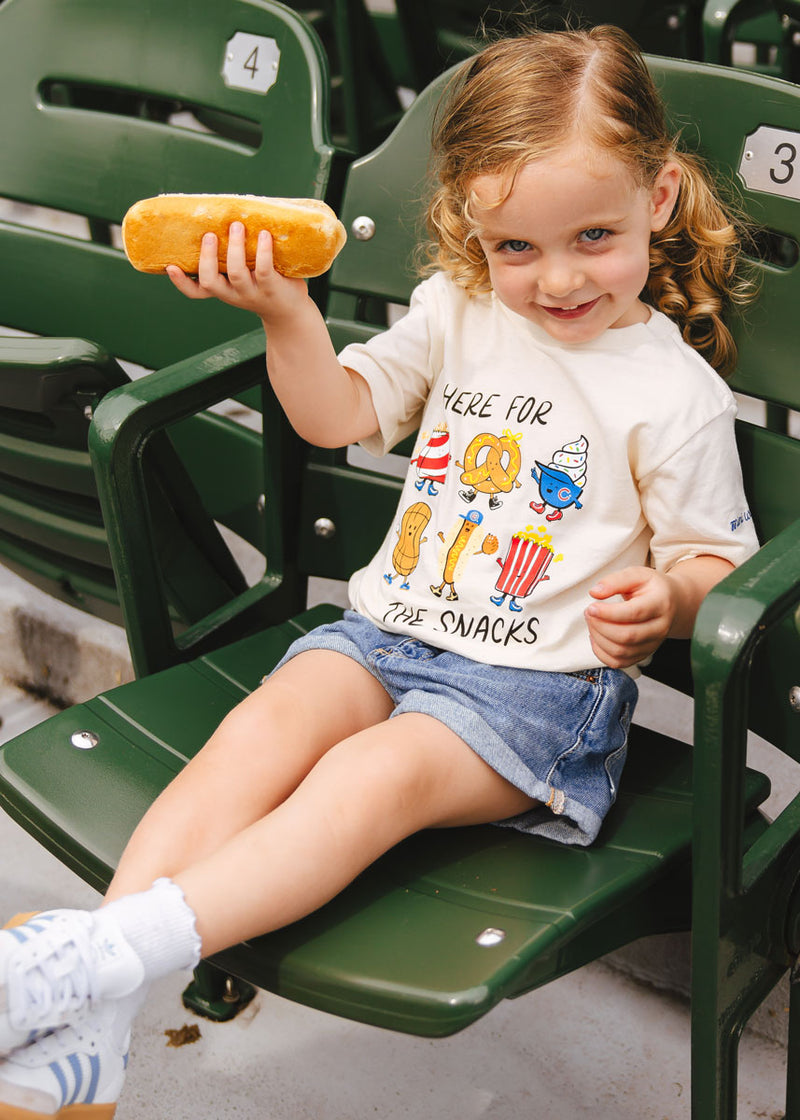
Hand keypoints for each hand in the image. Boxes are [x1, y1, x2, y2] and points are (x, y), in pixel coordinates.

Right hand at [165, 221, 307, 322]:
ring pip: (236, 273)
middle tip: (209, 235)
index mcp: (223, 290)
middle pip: (210, 281)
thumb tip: (228, 215)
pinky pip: (264, 269)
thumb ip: (233, 257)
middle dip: (207, 257)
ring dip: (234, 248)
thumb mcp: (245, 276)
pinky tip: (264, 234)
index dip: (181, 282)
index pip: (196, 291)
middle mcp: (233, 294)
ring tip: (236, 226)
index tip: (170, 266)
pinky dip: (263, 251)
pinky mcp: (272, 289)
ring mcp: (252, 293)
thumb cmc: (265, 286)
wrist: (291, 312)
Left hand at [584, 566, 678, 667]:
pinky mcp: (643, 655)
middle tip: (589, 612)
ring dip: (598, 638)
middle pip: (627, 636)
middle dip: (601, 626)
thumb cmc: (651, 588)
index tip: (592, 607)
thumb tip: (595, 592)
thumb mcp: (637, 574)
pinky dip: (601, 653)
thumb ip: (615, 581)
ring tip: (592, 622)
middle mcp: (660, 627)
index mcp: (660, 603)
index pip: (634, 613)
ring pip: (621, 652)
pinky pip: (618, 662)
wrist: (671, 604)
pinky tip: (596, 636)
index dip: (608, 613)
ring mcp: (653, 644)